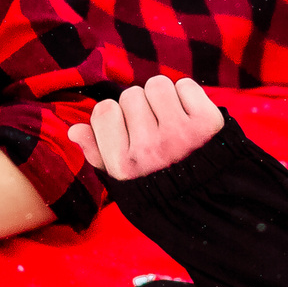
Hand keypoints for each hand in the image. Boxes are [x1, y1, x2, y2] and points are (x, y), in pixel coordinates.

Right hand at [68, 77, 224, 179]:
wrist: (213, 202)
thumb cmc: (161, 188)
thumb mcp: (124, 182)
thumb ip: (97, 155)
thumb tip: (74, 130)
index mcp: (123, 165)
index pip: (104, 111)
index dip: (115, 116)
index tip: (127, 131)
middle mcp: (149, 149)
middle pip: (131, 95)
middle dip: (140, 107)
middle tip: (154, 129)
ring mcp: (180, 134)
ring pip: (157, 84)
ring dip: (162, 97)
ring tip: (170, 119)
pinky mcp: (207, 122)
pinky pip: (186, 85)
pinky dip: (186, 95)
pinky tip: (188, 115)